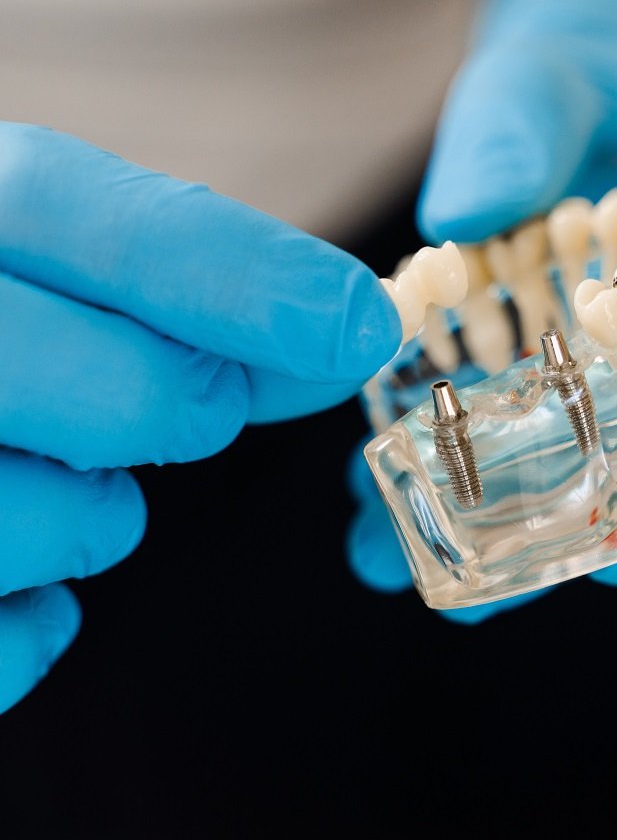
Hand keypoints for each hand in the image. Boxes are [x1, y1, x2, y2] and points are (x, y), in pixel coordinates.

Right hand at [0, 123, 399, 711]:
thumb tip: (343, 328)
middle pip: (114, 389)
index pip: (85, 215)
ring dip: (89, 517)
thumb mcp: (30, 262)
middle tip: (182, 405)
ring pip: (59, 524)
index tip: (359, 322)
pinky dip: (24, 624)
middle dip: (180, 405)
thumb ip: (175, 289)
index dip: (239, 276)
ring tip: (40, 475)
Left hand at [348, 0, 616, 615]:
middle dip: (590, 532)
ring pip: (602, 451)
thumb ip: (525, 117)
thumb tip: (460, 213)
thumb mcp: (569, 58)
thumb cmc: (615, 40)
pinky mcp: (579, 346)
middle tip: (485, 593)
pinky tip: (384, 477)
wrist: (603, 35)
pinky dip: (474, 449)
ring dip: (512, 511)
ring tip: (394, 549)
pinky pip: (541, 412)